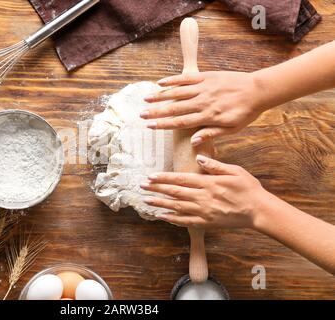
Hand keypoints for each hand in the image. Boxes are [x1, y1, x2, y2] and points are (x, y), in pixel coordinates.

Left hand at [140, 155, 270, 228]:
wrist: (259, 211)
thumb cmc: (248, 188)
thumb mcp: (235, 170)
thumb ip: (215, 165)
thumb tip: (200, 158)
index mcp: (208, 183)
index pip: (181, 179)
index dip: (164, 178)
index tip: (150, 176)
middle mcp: (203, 197)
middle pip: (175, 192)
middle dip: (157, 189)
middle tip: (142, 186)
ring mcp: (204, 211)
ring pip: (177, 207)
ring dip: (160, 204)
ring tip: (146, 201)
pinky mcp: (207, 222)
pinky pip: (186, 221)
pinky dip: (173, 219)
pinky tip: (162, 216)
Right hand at [141, 71, 265, 145]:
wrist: (258, 90)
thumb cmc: (245, 112)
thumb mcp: (231, 129)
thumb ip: (211, 134)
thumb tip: (192, 141)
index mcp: (208, 116)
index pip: (180, 122)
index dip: (163, 124)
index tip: (150, 126)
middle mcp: (203, 102)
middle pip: (174, 108)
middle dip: (156, 112)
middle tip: (141, 115)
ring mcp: (203, 88)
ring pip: (177, 92)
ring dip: (160, 96)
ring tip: (146, 99)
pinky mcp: (206, 76)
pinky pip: (186, 78)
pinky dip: (173, 80)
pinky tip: (160, 83)